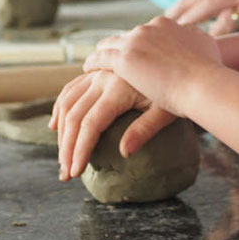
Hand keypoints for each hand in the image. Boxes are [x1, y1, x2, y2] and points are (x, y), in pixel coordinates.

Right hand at [49, 70, 175, 180]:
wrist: (183, 66)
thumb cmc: (179, 92)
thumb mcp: (167, 112)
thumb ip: (144, 130)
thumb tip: (124, 152)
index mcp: (118, 89)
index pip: (90, 124)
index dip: (80, 150)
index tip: (75, 172)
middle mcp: (103, 78)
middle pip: (74, 116)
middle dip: (66, 148)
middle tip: (66, 174)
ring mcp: (98, 73)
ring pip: (67, 102)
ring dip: (60, 132)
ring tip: (62, 157)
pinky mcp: (97, 72)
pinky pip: (71, 89)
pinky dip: (60, 108)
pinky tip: (55, 125)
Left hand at [83, 16, 221, 115]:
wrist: (203, 83)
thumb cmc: (209, 73)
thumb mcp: (207, 47)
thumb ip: (197, 41)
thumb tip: (197, 40)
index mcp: (166, 24)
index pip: (145, 32)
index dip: (137, 44)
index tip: (132, 52)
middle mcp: (149, 28)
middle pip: (125, 37)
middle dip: (117, 47)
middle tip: (107, 59)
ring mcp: (135, 41)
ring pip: (109, 45)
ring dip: (101, 54)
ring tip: (93, 64)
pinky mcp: (125, 59)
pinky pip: (100, 59)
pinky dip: (92, 63)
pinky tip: (87, 70)